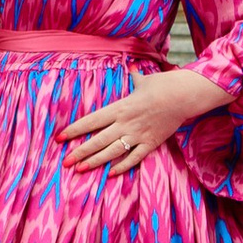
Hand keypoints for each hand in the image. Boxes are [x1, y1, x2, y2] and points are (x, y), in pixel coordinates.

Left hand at [58, 68, 222, 173]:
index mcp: (120, 107)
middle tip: (65, 162)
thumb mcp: (144, 80)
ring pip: (112, 152)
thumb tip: (132, 69)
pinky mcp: (151, 143)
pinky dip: (123, 166)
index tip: (60, 137)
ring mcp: (138, 135)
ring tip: (80, 169)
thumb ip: (134, 78)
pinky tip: (111, 173)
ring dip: (96, 161)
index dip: (75, 129)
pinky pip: (134, 158)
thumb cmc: (162, 85)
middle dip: (80, 152)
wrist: (183, 96)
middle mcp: (125, 123)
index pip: (91, 121)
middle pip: (98, 140)